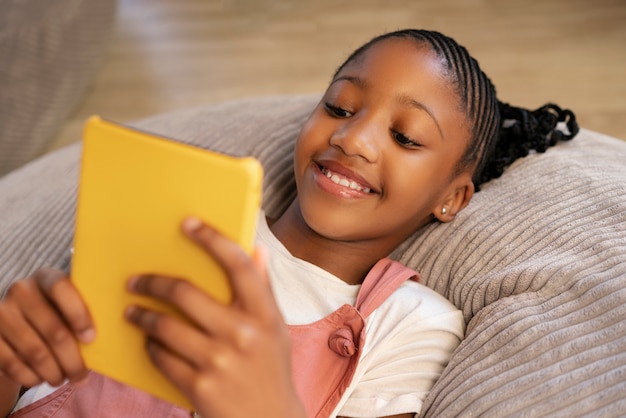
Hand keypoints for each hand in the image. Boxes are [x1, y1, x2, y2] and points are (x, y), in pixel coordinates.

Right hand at [0, 268, 94, 387]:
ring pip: (35, 352)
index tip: (92, 338)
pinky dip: (31, 377)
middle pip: (54, 330)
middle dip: (72, 360)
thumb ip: (86, 310)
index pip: (62, 289)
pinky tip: (41, 380)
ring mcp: (1, 312)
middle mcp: (21, 290)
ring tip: (64, 380)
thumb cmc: (56, 312)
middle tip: (82, 377)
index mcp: (46, 277)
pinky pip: (12, 363)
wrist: (16, 319)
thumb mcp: (68, 303)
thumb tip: (110, 338)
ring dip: (54, 373)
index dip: (79, 314)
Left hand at [125, 217, 305, 417]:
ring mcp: (220, 362)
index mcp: (265, 315)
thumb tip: (257, 250)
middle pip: (186, 293)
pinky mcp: (200, 387)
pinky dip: (152, 348)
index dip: (212, 239)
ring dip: (142, 316)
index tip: (188, 224)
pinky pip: (162, 358)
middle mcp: (243, 334)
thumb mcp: (277, 329)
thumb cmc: (272, 370)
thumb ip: (264, 290)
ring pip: (166, 327)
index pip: (239, 265)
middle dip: (152, 283)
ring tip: (132, 313)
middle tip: (135, 282)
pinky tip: (150, 344)